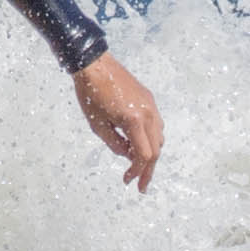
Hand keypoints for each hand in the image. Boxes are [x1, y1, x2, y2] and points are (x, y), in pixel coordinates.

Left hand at [72, 53, 163, 192]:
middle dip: (148, 169)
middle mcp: (148, 113)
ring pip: (158, 138)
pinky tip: (136, 145)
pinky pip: (155, 125)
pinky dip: (149, 139)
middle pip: (156, 149)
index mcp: (134, 120)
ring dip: (149, 154)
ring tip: (135, 166)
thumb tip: (128, 156)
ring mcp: (151, 106)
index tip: (128, 181)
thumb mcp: (98, 125)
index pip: (144, 155)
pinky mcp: (149, 100)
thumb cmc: (91, 95)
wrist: (95, 65)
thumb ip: (115, 144)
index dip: (138, 171)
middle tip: (139, 185)